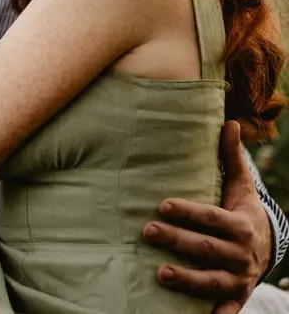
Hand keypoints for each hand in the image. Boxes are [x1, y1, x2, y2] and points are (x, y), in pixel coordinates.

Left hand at [143, 121, 271, 313]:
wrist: (269, 247)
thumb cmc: (242, 211)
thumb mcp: (241, 185)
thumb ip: (231, 156)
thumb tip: (228, 121)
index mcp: (241, 225)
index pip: (212, 218)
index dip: (188, 212)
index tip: (162, 204)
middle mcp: (241, 255)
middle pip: (207, 249)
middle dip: (177, 241)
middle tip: (147, 231)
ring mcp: (238, 280)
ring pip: (211, 282)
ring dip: (186, 280)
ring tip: (159, 274)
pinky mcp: (236, 299)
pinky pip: (225, 312)